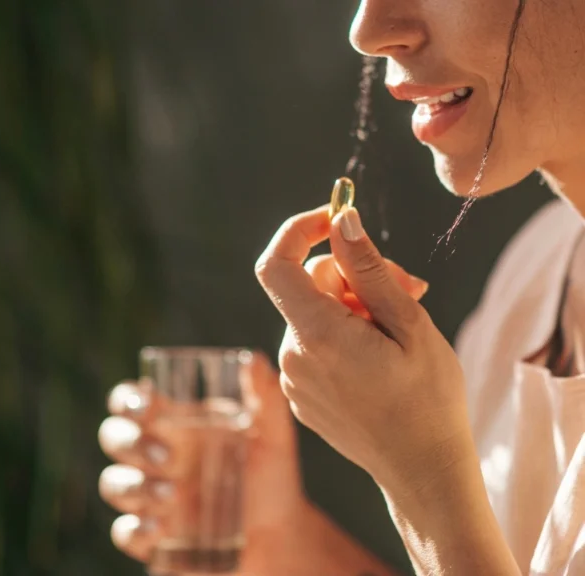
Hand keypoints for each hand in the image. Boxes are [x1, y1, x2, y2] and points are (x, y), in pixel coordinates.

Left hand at [255, 205, 472, 493]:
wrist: (423, 472)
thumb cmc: (428, 399)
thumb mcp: (409, 324)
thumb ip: (368, 269)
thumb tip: (341, 221)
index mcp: (318, 336)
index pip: (277, 264)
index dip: (300, 230)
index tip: (337, 218)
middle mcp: (294, 355)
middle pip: (308, 284)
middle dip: (353, 273)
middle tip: (410, 285)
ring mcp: (294, 378)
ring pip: (314, 312)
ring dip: (353, 305)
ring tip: (400, 327)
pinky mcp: (301, 393)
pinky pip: (314, 342)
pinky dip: (343, 333)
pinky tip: (380, 352)